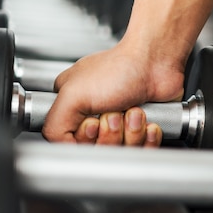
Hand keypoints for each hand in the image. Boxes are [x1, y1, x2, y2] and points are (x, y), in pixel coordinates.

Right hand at [42, 41, 185, 145]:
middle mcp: (97, 116)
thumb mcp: (72, 95)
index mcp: (74, 107)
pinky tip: (148, 121)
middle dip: (111, 133)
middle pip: (101, 150)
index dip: (87, 138)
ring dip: (132, 132)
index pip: (74, 145)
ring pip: (124, 150)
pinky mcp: (144, 128)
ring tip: (133, 110)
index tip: (93, 122)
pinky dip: (148, 137)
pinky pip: (145, 149)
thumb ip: (54, 126)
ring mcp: (122, 123)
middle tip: (114, 111)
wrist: (158, 62)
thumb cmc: (121, 68)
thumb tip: (64, 148)